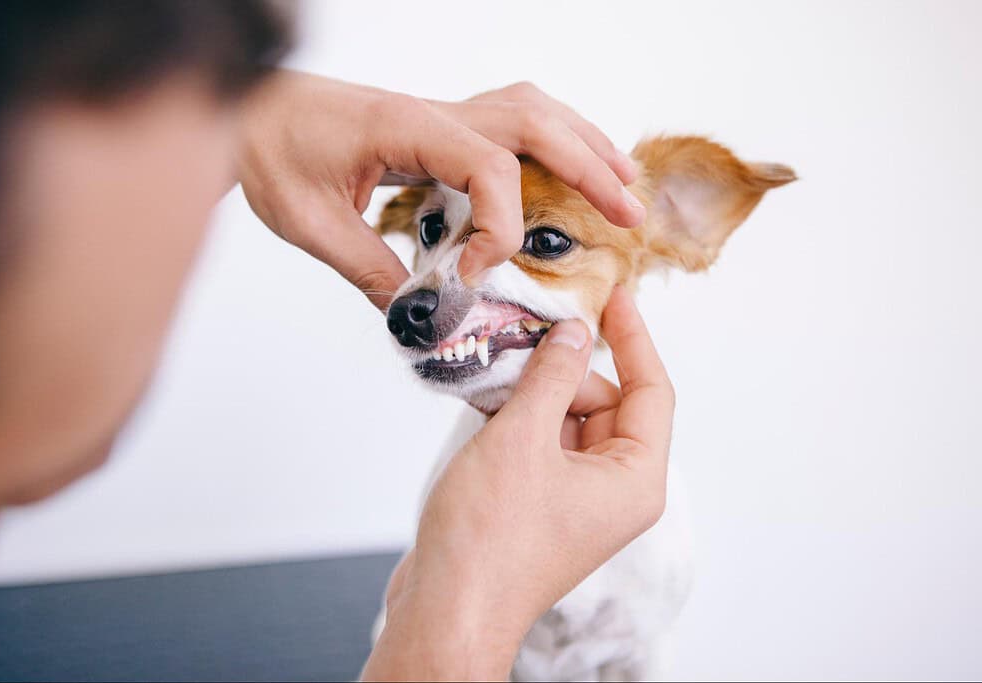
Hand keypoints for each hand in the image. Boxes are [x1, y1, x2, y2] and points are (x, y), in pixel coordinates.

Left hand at [237, 72, 644, 309]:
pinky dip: (551, 139)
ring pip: (530, 111)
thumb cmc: (265, 150)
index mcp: (404, 128)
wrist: (243, 110)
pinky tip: (567, 164)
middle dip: (588, 168)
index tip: (474, 273)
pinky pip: (509, 119)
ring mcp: (437, 113)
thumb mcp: (309, 222)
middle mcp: (432, 112)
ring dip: (582, 144)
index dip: (499, 225)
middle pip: (533, 124)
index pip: (489, 166)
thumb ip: (368, 267)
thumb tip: (419, 313)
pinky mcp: (434, 124)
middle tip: (628, 214)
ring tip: (623, 183)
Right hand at [362, 287, 673, 680]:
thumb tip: (575, 332)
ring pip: (567, 420)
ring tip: (494, 372)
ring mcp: (576, 499)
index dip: (635, 337)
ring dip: (534, 392)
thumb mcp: (522, 437)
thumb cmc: (488, 539)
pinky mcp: (540, 504)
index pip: (651, 390)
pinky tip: (485, 399)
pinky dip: (518, 418)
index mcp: (634, 480)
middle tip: (522, 338)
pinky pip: (541, 443)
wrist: (445, 610)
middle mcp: (614, 490)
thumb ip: (552, 375)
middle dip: (564, 370)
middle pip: (604, 402)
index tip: (615, 294)